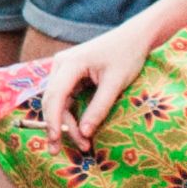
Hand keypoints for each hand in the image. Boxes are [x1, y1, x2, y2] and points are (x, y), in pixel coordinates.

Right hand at [34, 20, 155, 149]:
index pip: (54, 96)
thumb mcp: (115, 84)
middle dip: (56, 126)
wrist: (134, 37)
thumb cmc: (127, 56)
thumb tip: (84, 133)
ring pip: (57, 101)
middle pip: (52, 101)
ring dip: (64, 122)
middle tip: (59, 150)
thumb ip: (99, 108)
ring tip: (79, 143)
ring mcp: (64, 68)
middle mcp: (61, 64)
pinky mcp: (70, 74)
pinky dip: (69, 114)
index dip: (52, 120)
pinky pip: (64, 97)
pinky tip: (77, 129)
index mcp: (70, 63)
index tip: (56, 140)